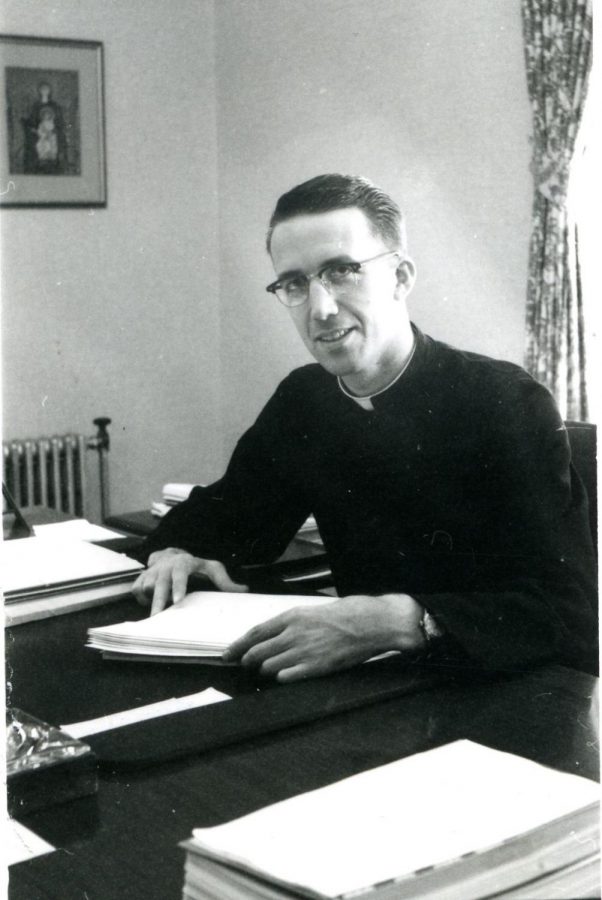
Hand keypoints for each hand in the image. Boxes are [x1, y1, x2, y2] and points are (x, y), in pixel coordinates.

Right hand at [132, 547, 247, 614]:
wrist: (171, 556)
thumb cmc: (195, 566)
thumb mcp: (212, 569)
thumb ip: (225, 580)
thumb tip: (244, 590)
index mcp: (182, 563)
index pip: (179, 575)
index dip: (178, 587)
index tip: (177, 601)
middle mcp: (165, 567)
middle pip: (159, 585)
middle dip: (158, 601)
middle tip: (157, 618)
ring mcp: (151, 573)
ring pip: (146, 588)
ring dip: (151, 601)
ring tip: (158, 614)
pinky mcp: (141, 578)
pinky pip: (137, 592)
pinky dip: (141, 600)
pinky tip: (151, 604)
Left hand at [222, 593, 424, 681]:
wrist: (369, 623)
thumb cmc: (345, 615)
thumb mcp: (312, 611)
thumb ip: (291, 623)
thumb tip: (272, 635)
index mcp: (292, 617)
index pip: (255, 633)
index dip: (238, 646)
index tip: (227, 654)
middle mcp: (293, 633)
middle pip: (257, 653)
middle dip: (248, 662)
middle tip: (247, 666)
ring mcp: (303, 651)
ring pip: (268, 667)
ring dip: (266, 671)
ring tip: (270, 671)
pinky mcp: (315, 667)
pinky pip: (286, 677)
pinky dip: (282, 678)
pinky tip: (286, 676)